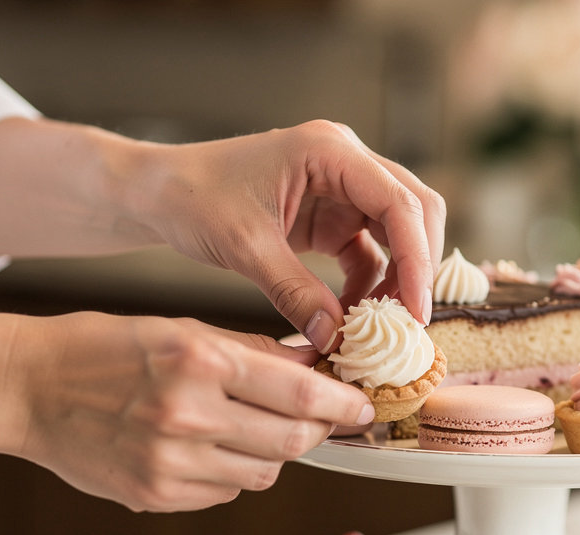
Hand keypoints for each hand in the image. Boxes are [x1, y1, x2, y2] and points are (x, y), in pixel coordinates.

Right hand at [0, 311, 373, 511]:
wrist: (28, 388)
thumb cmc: (105, 349)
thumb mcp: (182, 328)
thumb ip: (253, 352)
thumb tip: (315, 363)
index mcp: (199, 360)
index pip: (301, 393)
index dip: (343, 404)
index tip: (363, 407)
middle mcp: (189, 415)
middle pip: (293, 441)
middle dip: (318, 431)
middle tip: (321, 420)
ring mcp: (172, 463)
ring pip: (266, 472)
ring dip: (275, 452)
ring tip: (251, 427)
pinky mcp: (158, 496)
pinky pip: (227, 492)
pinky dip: (235, 472)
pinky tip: (211, 448)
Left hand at [135, 120, 445, 349]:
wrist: (160, 194)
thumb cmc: (193, 199)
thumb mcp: (244, 247)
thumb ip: (294, 292)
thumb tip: (335, 337)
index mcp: (329, 151)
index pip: (399, 202)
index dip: (417, 259)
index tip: (417, 312)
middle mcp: (346, 163)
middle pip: (415, 211)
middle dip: (418, 267)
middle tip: (410, 321)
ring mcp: (342, 190)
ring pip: (400, 234)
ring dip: (398, 279)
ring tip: (381, 324)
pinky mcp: (333, 218)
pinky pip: (371, 254)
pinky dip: (370, 286)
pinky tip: (352, 315)